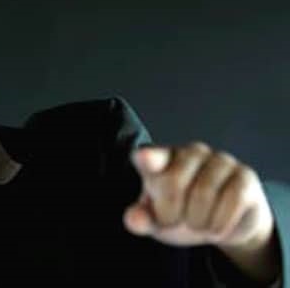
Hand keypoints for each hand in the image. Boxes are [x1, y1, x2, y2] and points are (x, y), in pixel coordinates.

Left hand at [123, 142, 278, 282]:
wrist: (222, 224)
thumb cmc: (181, 213)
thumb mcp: (157, 220)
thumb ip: (141, 219)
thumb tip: (133, 220)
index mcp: (162, 158)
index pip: (151, 156)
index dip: (149, 158)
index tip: (144, 158)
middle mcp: (190, 152)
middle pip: (173, 183)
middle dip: (171, 213)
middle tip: (175, 220)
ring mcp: (219, 160)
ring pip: (203, 193)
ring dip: (198, 221)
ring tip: (197, 223)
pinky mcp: (245, 175)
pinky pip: (232, 200)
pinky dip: (220, 223)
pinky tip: (216, 227)